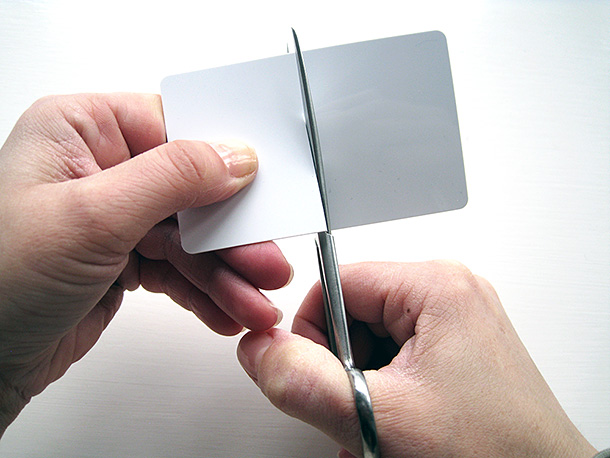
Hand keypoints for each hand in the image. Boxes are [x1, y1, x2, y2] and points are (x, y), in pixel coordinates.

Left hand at [0, 94, 290, 434]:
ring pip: (190, 238)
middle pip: (192, 191)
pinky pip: (177, 269)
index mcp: (81, 130)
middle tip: (267, 264)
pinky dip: (204, 292)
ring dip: (226, 274)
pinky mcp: (122, 258)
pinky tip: (227, 311)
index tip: (263, 194)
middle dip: (232, 238)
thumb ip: (172, 179)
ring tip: (254, 305)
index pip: (175, 129)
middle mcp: (100, 167)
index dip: (224, 161)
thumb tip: (234, 157)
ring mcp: (114, 216)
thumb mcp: (91, 217)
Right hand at [238, 261, 595, 457]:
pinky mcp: (460, 349)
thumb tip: (259, 349)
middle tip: (364, 410)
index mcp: (436, 286)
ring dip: (362, 385)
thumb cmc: (495, 454)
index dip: (312, 333)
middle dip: (342, 368)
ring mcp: (458, 322)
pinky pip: (398, 356)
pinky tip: (398, 423)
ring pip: (371, 340)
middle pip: (351, 312)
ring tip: (385, 422)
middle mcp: (450, 294)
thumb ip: (303, 380)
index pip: (334, 283)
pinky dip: (384, 391)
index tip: (323, 379)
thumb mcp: (379, 419)